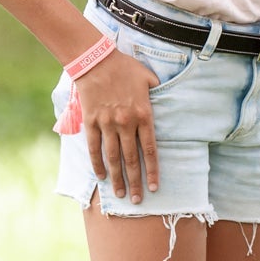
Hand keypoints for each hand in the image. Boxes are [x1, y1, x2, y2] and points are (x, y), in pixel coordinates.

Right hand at [76, 49, 160, 202]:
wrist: (97, 60)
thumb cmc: (125, 67)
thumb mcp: (149, 77)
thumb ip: (158, 92)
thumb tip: (168, 99)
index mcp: (143, 114)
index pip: (150, 149)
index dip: (152, 170)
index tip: (154, 187)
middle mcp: (125, 122)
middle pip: (131, 159)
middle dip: (135, 181)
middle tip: (137, 200)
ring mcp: (107, 124)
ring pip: (112, 158)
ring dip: (117, 178)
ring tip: (121, 194)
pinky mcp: (91, 122)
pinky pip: (94, 148)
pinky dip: (97, 164)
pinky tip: (101, 177)